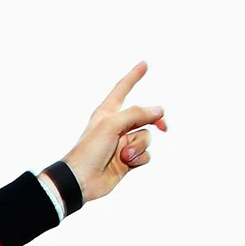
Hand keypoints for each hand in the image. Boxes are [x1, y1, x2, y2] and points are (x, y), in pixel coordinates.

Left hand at [59, 62, 166, 203]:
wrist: (81, 180)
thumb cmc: (89, 150)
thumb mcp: (111, 125)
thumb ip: (136, 113)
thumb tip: (158, 110)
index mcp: (108, 113)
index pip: (122, 89)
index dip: (134, 76)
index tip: (144, 64)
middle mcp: (116, 126)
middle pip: (144, 116)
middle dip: (154, 121)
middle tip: (164, 126)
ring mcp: (123, 143)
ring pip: (146, 136)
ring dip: (139, 145)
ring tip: (124, 154)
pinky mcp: (128, 159)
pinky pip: (145, 154)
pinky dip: (140, 157)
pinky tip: (127, 162)